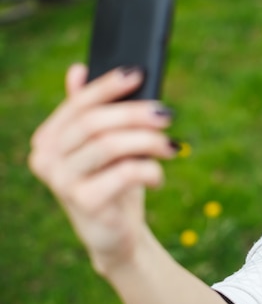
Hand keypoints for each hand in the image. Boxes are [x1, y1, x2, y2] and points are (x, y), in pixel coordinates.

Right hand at [28, 64, 176, 272]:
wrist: (116, 234)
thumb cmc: (112, 182)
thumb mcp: (104, 146)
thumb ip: (90, 111)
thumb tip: (77, 69)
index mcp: (48, 139)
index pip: (78, 105)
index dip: (108, 86)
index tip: (138, 73)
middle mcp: (47, 159)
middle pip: (93, 123)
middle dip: (136, 114)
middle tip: (166, 115)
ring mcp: (61, 182)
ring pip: (110, 145)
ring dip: (148, 141)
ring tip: (172, 147)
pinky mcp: (84, 203)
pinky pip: (124, 173)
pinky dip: (149, 170)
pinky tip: (158, 177)